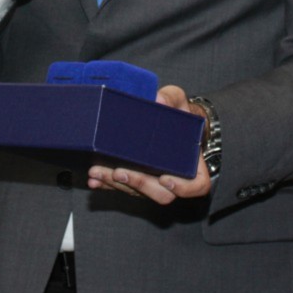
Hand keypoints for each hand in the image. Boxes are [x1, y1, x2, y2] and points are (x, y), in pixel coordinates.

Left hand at [87, 85, 210, 204]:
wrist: (166, 119)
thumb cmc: (178, 113)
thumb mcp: (179, 101)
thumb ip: (172, 99)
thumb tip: (158, 99)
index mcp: (192, 162)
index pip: (198, 185)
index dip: (184, 188)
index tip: (165, 179)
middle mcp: (175, 177)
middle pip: (162, 193)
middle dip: (138, 185)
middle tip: (119, 173)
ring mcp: (154, 182)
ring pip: (139, 193)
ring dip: (117, 185)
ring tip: (98, 173)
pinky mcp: (136, 180)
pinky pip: (123, 187)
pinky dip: (107, 185)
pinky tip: (94, 180)